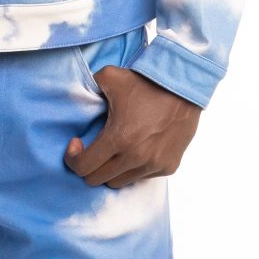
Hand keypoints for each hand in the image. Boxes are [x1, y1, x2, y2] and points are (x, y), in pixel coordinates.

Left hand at [64, 68, 200, 187]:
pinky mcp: (168, 167)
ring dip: (111, 170)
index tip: (77, 144)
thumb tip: (78, 93)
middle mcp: (136, 157)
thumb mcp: (111, 76)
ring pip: (119, 182)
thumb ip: (89, 85)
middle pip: (97, 180)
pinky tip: (134, 150)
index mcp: (119, 138)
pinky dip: (133, 168)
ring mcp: (154, 165)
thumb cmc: (147, 82)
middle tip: (92, 149)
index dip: (73, 158)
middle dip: (89, 166)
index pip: (83, 168)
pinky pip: (141, 177)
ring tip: (113, 151)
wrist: (185, 87)